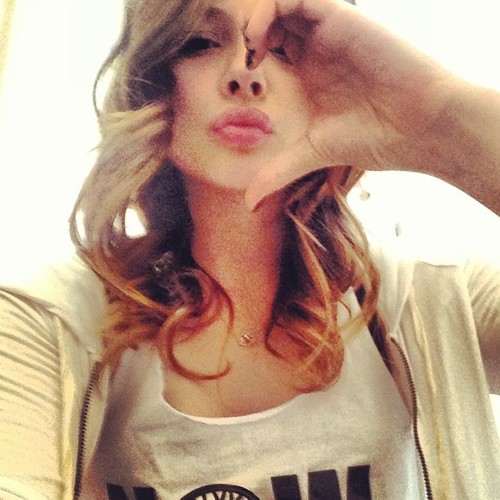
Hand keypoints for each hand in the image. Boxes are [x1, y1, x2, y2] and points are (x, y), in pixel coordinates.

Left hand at [243, 0, 457, 208]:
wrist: (418, 126)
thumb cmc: (372, 138)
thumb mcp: (313, 153)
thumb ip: (277, 171)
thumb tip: (249, 205)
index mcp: (309, 74)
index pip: (271, 48)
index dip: (250, 55)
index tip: (245, 78)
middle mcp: (316, 50)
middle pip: (273, 22)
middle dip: (251, 34)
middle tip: (248, 62)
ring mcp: (328, 33)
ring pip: (284, 4)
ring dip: (258, 19)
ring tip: (254, 48)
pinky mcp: (341, 19)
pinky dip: (275, 9)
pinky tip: (265, 39)